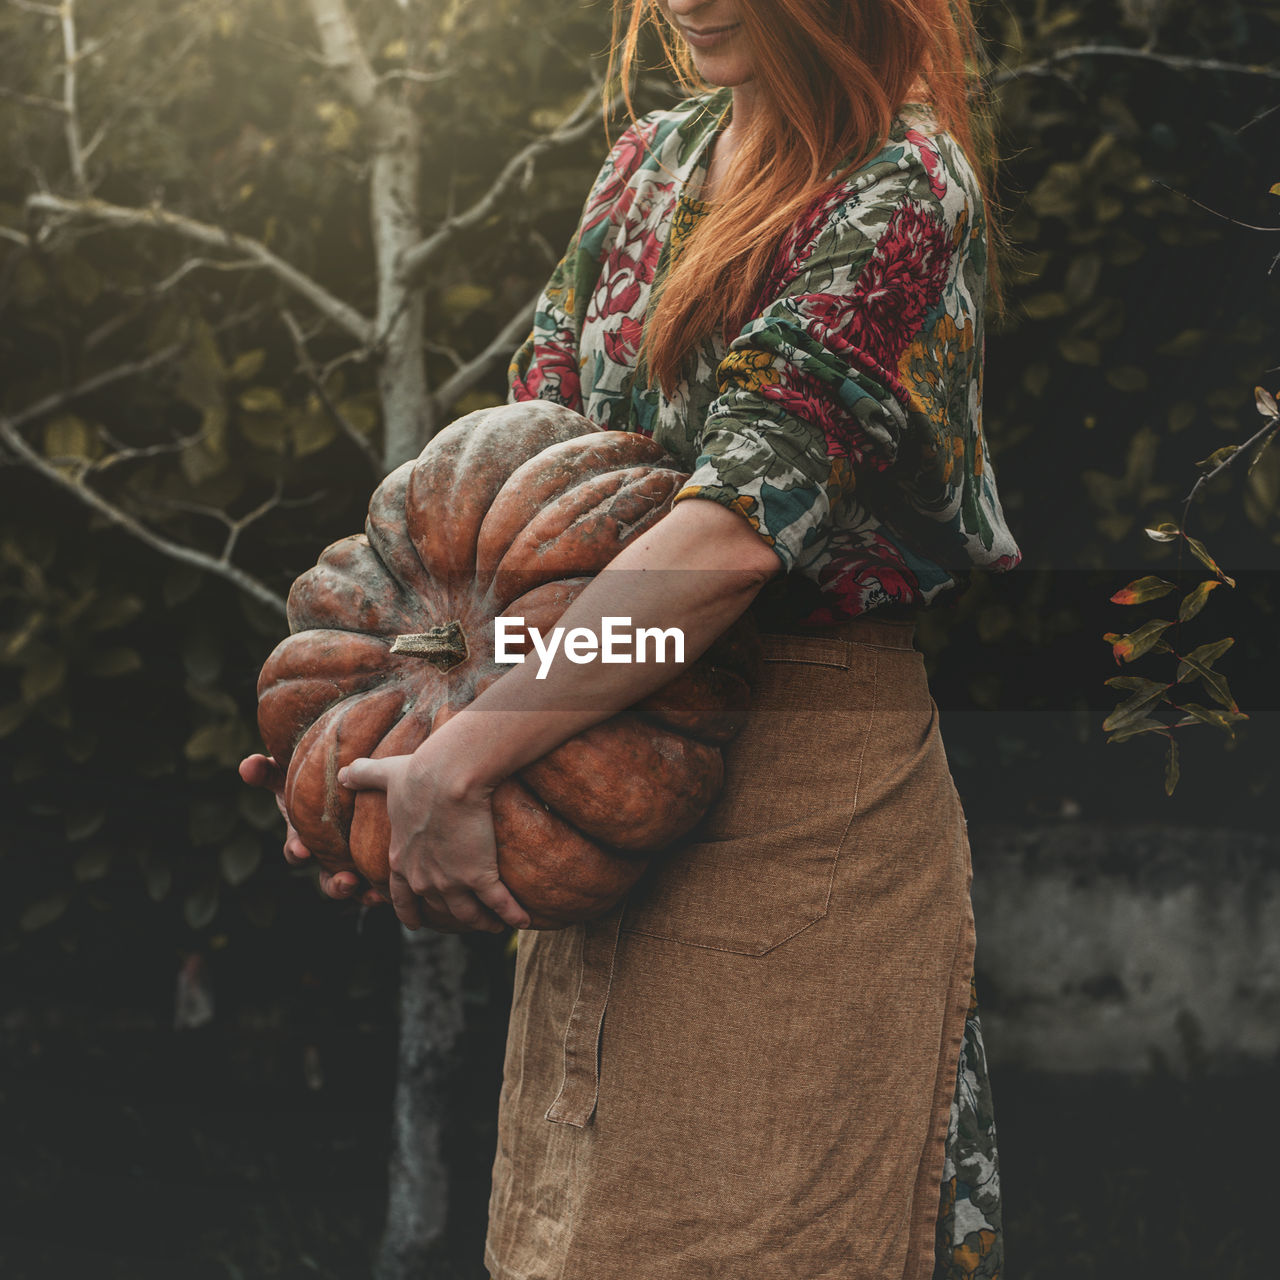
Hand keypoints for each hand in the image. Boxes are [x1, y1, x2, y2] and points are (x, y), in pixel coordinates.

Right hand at [238, 753, 387, 905]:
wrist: (350, 779)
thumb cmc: (313, 778)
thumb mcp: (287, 774)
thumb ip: (266, 771)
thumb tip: (246, 766)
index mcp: (305, 838)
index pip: (295, 851)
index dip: (296, 852)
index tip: (302, 850)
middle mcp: (327, 856)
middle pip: (327, 879)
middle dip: (335, 884)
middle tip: (346, 880)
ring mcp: (349, 861)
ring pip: (353, 886)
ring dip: (361, 891)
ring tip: (372, 893)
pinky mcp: (371, 862)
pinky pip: (375, 882)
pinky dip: (380, 889)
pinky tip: (388, 890)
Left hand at [339, 746, 529, 934]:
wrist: (448, 776)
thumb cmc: (418, 775)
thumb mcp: (385, 776)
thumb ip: (363, 775)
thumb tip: (344, 773)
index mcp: (399, 860)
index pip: (400, 896)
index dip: (409, 911)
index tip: (416, 923)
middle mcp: (422, 878)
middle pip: (438, 909)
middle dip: (452, 917)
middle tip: (468, 919)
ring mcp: (450, 881)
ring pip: (467, 914)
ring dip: (482, 922)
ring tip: (495, 925)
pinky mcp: (478, 877)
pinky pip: (498, 904)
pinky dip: (512, 915)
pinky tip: (522, 920)